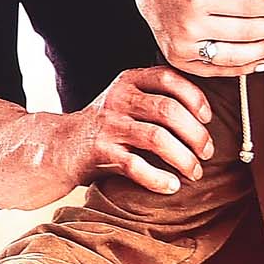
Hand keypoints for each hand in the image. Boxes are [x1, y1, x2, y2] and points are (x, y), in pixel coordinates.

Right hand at [45, 66, 218, 194]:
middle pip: (168, 110)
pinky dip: (158, 178)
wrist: (57, 145)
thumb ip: (155, 99)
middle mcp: (117, 99)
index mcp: (127, 82)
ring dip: (184, 158)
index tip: (206, 118)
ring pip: (157, 138)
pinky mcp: (99, 151)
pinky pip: (135, 165)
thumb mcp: (124, 101)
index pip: (168, 78)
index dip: (194, 97)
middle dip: (196, 135)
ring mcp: (107, 125)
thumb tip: (205, 119)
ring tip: (194, 172)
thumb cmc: (103, 126)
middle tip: (207, 153)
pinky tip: (170, 186)